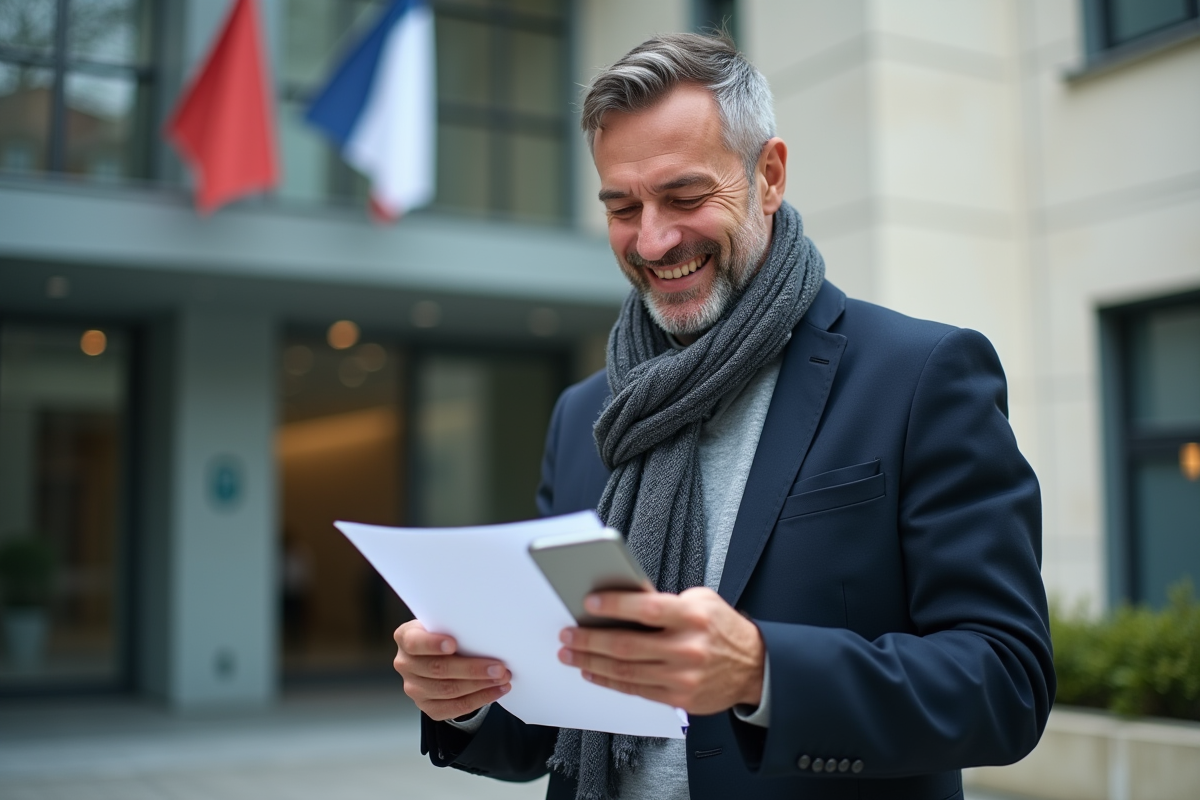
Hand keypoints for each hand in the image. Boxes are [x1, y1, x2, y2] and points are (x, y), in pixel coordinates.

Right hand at [393, 620, 511, 720]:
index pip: (414, 642)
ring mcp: (414, 688)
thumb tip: (486, 631)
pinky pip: (454, 707)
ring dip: (480, 685)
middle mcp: (405, 664)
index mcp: (405, 637)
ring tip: (502, 678)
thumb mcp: (445, 623)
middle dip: (472, 669)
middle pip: (437, 669)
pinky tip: (496, 691)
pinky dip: (479, 699)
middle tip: (499, 667)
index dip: (432, 644)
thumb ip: (455, 626)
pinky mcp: (427, 706)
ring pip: (448, 690)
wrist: (439, 653)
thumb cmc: (446, 632)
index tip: (453, 644)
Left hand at [556, 587, 764, 714]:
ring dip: (591, 662)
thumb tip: (622, 602)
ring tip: (570, 654)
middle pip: (627, 645)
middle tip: (567, 634)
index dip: (614, 605)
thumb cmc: (722, 628)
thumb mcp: (702, 601)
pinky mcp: (680, 698)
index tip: (588, 603)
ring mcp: (682, 676)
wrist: (755, 667)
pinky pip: (635, 690)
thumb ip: (665, 602)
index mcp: (693, 616)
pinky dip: (609, 681)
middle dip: (590, 640)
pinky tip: (592, 672)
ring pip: (625, 671)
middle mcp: (687, 648)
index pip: (646, 608)